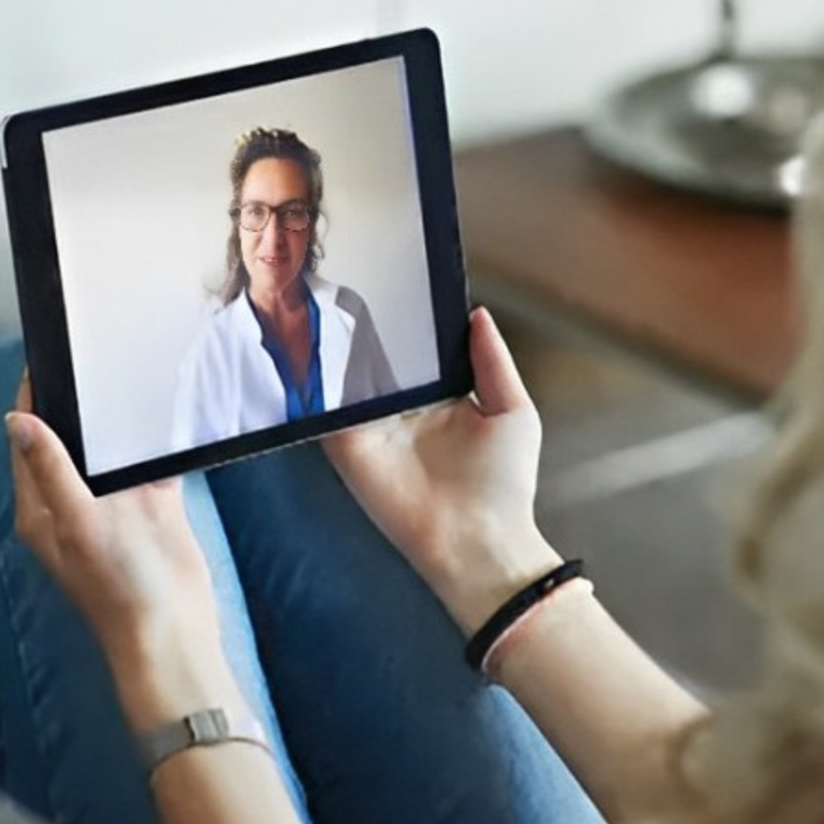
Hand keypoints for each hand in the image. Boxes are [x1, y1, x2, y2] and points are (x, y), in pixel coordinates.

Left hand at [7, 376, 238, 723]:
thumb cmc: (122, 586)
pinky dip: (154, 445)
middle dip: (76, 403)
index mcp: (41, 508)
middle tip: (91, 355)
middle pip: (66, 440)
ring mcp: (112, 507)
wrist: (175, 633)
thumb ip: (51, 468)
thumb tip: (17, 421)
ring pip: (108, 450)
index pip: (26, 439)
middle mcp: (72, 504)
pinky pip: (147, 466)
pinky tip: (165, 417)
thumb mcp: (80, 520)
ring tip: (126, 372)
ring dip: (117, 422)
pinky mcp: (150, 511)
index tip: (46, 358)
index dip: (32, 399)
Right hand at [323, 307, 562, 635]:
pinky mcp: (348, 448)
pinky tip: (310, 351)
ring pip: (346, 380)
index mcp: (439, 400)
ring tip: (323, 305)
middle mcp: (402, 412)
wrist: (476, 542)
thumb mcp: (513, 411)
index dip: (407, 322)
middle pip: (376, 361)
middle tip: (353, 282)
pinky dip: (314, 385)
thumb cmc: (504, 485)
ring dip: (334, 352)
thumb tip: (476, 314)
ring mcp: (371, 430)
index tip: (397, 281)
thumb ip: (492, 362)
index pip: (415, 353)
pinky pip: (325, 410)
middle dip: (365, 330)